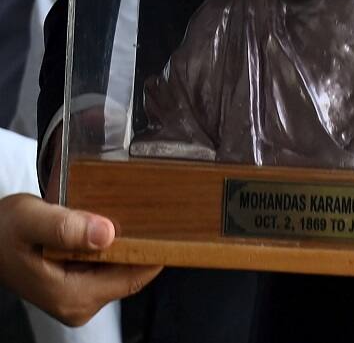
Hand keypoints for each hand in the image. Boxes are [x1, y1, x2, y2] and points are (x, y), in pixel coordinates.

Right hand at [0, 193, 160, 326]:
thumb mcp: (31, 220)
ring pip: (122, 268)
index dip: (157, 251)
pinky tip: (116, 223)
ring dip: (130, 242)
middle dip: (145, 243)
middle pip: (131, 273)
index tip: (177, 226)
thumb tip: (106, 232)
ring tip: (139, 212)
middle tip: (160, 210)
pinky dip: (116, 245)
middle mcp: (78, 305)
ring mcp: (79, 298)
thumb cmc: (4, 230)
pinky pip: (110, 265)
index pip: (132, 277)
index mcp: (72, 296)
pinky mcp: (78, 287)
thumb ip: (66, 227)